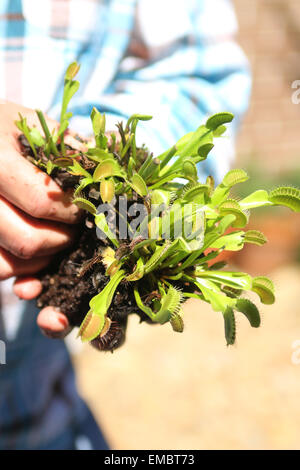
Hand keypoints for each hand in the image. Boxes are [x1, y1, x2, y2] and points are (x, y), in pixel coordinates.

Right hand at [0, 101, 78, 337]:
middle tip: (75, 226)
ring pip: (11, 262)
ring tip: (57, 237)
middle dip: (63, 239)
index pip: (43, 202)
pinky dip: (22, 275)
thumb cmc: (7, 131)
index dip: (73, 212)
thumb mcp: (36, 127)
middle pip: (28, 240)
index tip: (85, 206)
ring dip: (44, 258)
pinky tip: (37, 264)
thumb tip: (112, 162)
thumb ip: (70, 146)